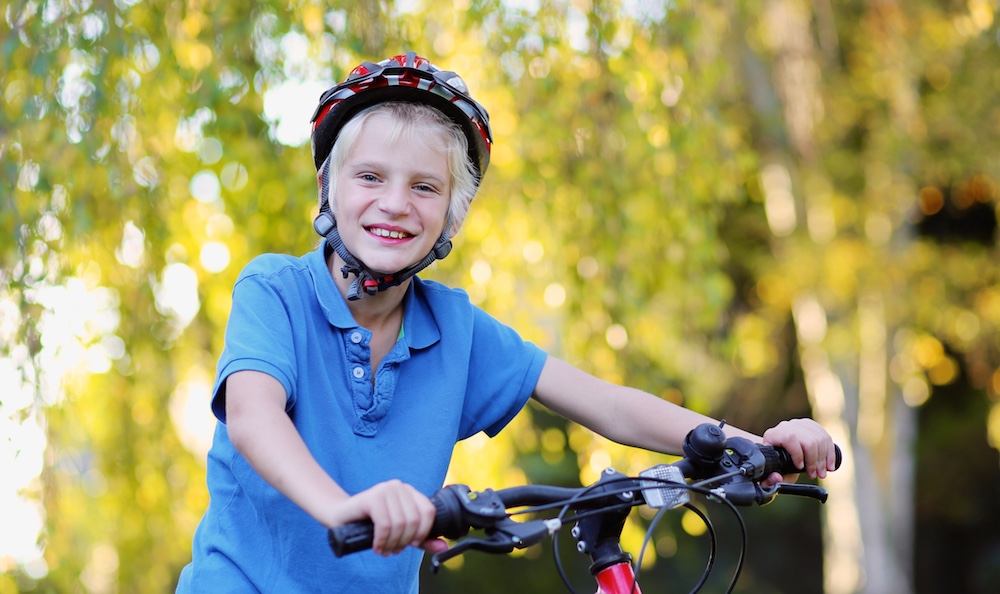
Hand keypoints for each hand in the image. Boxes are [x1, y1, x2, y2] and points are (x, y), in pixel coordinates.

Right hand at [328, 479, 442, 555]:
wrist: (341, 518)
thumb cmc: (372, 525)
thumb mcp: (400, 532)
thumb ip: (422, 539)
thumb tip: (443, 547)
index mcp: (409, 491)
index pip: (428, 511)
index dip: (423, 533)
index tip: (412, 544)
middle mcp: (399, 486)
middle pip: (414, 520)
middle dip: (404, 541)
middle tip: (394, 550)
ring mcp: (385, 489)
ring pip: (400, 524)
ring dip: (392, 543)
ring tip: (384, 550)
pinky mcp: (372, 497)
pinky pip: (385, 524)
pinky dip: (382, 540)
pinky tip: (377, 546)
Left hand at [760, 418, 837, 484]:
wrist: (776, 450)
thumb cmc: (773, 463)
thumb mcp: (771, 471)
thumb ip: (771, 478)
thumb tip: (777, 478)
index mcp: (774, 434)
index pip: (790, 438)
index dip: (798, 454)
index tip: (800, 468)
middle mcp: (787, 426)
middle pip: (809, 441)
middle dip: (814, 461)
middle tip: (816, 475)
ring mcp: (800, 424)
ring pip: (820, 439)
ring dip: (824, 460)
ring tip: (822, 473)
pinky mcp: (811, 426)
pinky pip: (826, 437)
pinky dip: (830, 454)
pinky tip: (830, 466)